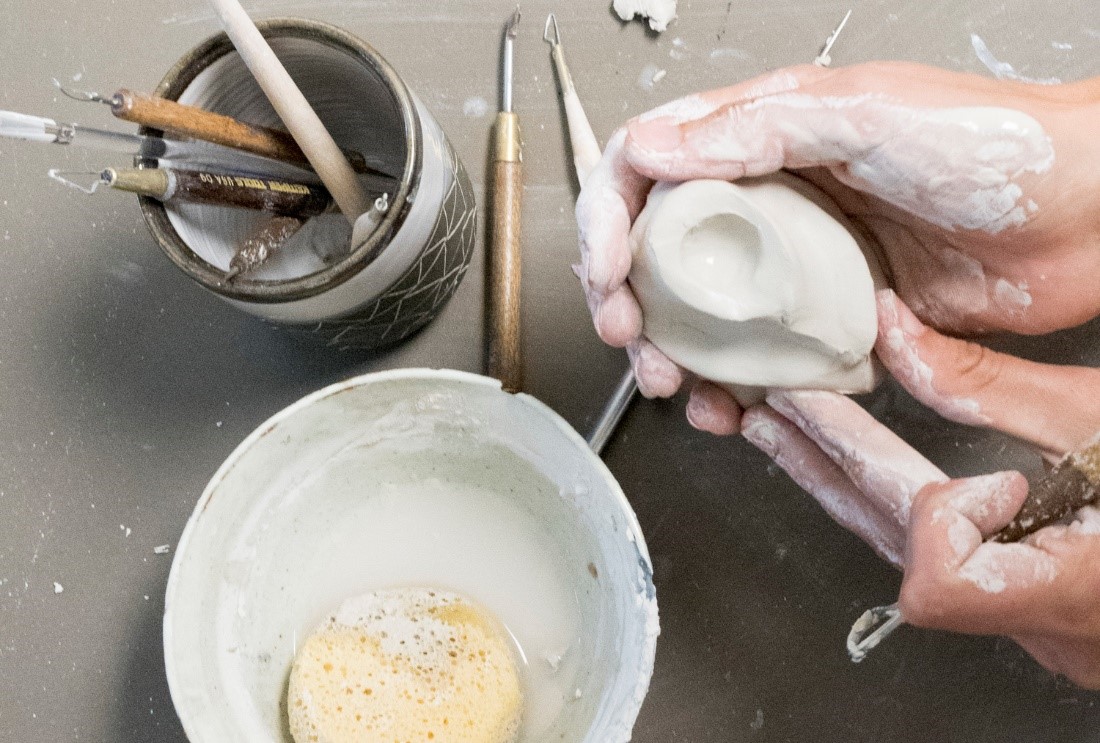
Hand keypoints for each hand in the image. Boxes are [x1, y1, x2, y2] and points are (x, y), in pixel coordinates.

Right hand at [575, 63, 1099, 432]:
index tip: (606, 269)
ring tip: (675, 382)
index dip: (609, 217)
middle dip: (628, 297)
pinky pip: (760, 358)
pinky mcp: (829, 318)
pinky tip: (729, 404)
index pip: (648, 165)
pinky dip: (733, 388)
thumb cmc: (995, 144)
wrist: (1086, 216)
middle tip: (632, 336)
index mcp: (762, 136)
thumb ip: (755, 127)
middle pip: (659, 249)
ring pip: (701, 313)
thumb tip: (655, 146)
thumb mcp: (867, 113)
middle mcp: (769, 199)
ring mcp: (795, 264)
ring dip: (672, 352)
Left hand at [738, 329, 1099, 685]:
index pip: (942, 584)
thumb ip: (996, 387)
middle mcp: (1040, 625)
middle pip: (894, 548)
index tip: (993, 478)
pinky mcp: (1024, 610)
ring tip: (784, 428)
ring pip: (900, 553)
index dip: (943, 522)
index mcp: (1076, 590)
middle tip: (775, 405)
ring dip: (841, 482)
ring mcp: (1028, 627)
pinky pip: (928, 555)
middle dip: (830, 465)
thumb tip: (893, 331)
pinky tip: (850, 468)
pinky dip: (885, 502)